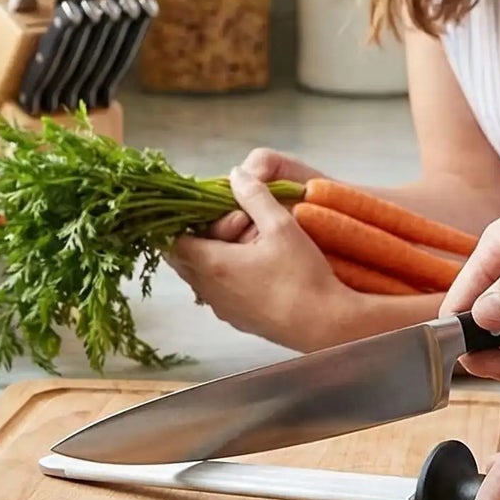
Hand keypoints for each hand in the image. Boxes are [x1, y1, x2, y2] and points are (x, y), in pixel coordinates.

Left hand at [168, 166, 352, 349]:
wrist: (325, 325)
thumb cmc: (301, 275)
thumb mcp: (280, 225)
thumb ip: (254, 196)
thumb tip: (234, 174)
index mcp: (212, 264)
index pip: (174, 241)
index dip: (186, 221)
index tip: (209, 208)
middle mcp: (210, 291)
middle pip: (185, 259)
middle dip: (200, 236)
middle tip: (232, 220)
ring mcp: (223, 309)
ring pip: (201, 277)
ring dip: (212, 257)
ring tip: (244, 241)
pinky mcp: (238, 321)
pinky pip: (217, 293)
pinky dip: (224, 276)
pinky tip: (252, 266)